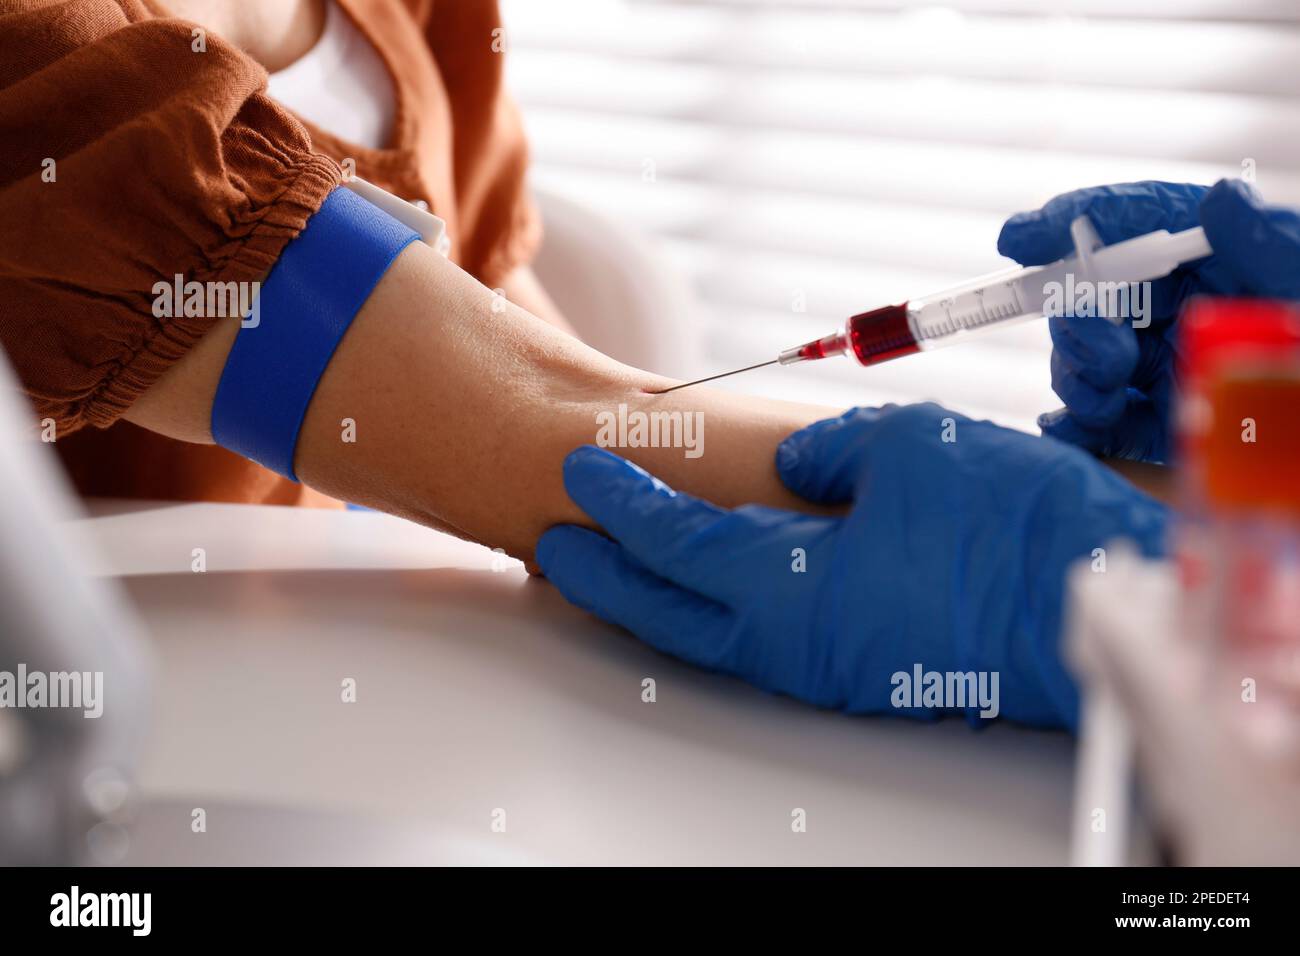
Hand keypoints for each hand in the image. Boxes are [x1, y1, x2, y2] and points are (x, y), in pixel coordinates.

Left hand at [537, 404, 1168, 729]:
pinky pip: (751, 646)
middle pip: (665, 608)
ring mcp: (820, 665)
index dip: (622, 501)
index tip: (582, 466)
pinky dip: (704, 617)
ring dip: (646, 601)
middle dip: (602, 572)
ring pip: (703, 637)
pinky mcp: (855, 672)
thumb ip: (826, 452)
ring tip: (606, 570)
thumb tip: (789, 463)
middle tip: (552, 538)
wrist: (1093, 608)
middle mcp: (787, 640)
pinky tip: (701, 595)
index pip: (675, 541)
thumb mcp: (909, 448)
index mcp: (787, 584)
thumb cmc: (1011, 525)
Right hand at [998, 179, 1299, 462]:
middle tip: (1107, 355)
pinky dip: (1078, 425)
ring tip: (1108, 399)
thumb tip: (1215, 199)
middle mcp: (1192, 309)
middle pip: (1097, 294)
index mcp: (1228, 261)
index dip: (1075, 222)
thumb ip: (1270, 248)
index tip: (1020, 238)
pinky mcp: (1167, 424)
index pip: (1139, 221)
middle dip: (1078, 319)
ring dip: (1079, 375)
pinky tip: (1074, 431)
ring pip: (1089, 358)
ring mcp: (1175, 368)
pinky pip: (1103, 421)